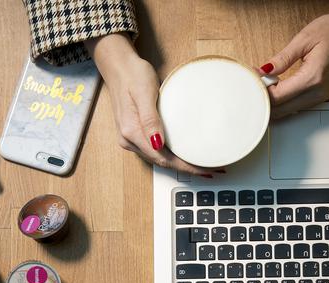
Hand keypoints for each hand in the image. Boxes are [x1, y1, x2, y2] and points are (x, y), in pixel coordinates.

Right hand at [86, 34, 212, 176]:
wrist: (118, 66)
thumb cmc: (133, 75)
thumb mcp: (144, 93)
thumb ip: (150, 119)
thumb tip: (157, 144)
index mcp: (131, 133)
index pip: (162, 159)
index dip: (185, 167)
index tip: (204, 170)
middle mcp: (129, 140)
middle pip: (161, 162)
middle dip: (186, 168)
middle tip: (210, 170)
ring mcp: (131, 138)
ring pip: (159, 158)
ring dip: (179, 163)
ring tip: (200, 164)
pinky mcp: (135, 133)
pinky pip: (155, 150)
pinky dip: (171, 155)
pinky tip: (183, 154)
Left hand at [258, 11, 328, 118]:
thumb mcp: (304, 39)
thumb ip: (282, 59)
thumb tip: (263, 70)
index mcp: (312, 78)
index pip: (277, 96)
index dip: (260, 90)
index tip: (252, 78)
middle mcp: (317, 93)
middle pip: (281, 110)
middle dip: (264, 101)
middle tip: (253, 86)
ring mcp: (321, 97)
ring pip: (288, 111)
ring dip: (274, 103)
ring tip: (263, 86)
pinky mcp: (322, 97)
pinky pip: (297, 106)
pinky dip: (284, 102)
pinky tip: (276, 90)